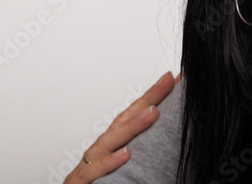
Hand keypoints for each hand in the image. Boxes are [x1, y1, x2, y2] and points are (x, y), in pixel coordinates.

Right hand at [63, 72, 177, 183]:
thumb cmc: (96, 183)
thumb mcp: (123, 165)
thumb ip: (141, 150)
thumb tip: (164, 132)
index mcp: (112, 144)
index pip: (134, 115)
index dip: (153, 97)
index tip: (171, 79)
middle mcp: (101, 149)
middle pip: (124, 120)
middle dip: (146, 100)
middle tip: (167, 83)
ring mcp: (89, 163)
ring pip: (110, 141)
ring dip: (132, 126)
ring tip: (153, 112)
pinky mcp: (80, 181)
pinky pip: (94, 170)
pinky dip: (109, 162)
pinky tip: (126, 154)